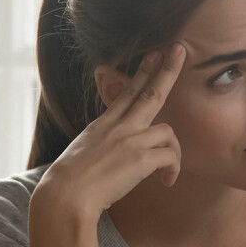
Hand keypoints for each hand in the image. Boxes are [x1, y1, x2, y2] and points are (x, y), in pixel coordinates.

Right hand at [34, 43, 185, 220]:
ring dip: (175, 150)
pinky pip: (170, 156)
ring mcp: (130, 141)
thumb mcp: (82, 153)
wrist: (66, 196)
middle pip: (150, 93)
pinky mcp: (141, 159)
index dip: (142, 73)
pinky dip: (174, 168)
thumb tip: (108, 154)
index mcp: (103, 126)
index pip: (126, 93)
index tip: (154, 55)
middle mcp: (118, 128)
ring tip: (170, 170)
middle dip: (167, 70)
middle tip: (179, 50)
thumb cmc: (68, 183)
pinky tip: (167, 182)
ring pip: (168, 130)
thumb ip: (100, 146)